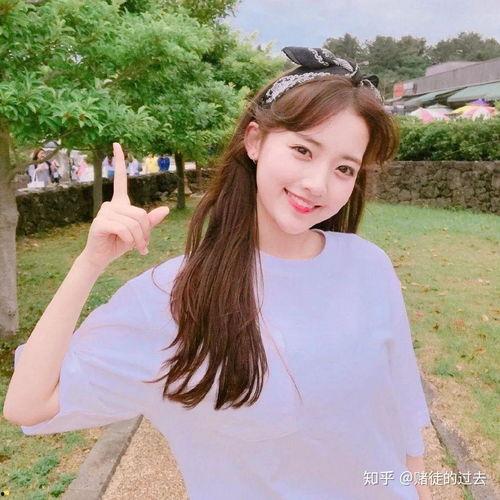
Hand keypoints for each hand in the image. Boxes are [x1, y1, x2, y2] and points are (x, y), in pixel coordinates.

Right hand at [79, 143, 169, 272]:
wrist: (101, 258)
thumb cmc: (120, 243)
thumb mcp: (139, 232)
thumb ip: (150, 221)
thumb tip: (166, 210)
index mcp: (120, 203)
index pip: (120, 179)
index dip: (119, 162)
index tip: (117, 144)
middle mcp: (111, 205)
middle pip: (140, 214)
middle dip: (145, 232)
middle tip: (142, 245)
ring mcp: (104, 213)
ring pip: (134, 223)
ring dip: (139, 239)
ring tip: (136, 247)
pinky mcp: (99, 223)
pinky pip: (124, 229)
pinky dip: (130, 240)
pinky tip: (126, 245)